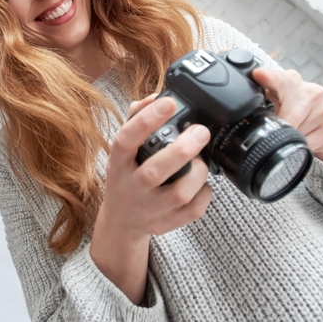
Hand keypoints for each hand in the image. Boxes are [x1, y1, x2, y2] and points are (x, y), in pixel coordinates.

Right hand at [89, 94, 213, 302]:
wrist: (122, 221)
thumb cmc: (126, 176)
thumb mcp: (123, 149)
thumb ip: (136, 119)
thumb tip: (155, 97)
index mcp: (119, 163)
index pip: (127, 139)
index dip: (147, 120)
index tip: (169, 102)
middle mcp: (132, 187)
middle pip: (155, 171)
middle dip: (182, 150)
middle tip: (200, 132)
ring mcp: (150, 208)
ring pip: (179, 194)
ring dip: (197, 173)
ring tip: (201, 161)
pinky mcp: (166, 224)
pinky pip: (193, 210)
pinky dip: (204, 194)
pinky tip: (200, 184)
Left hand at [251, 68, 322, 182]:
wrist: (318, 123)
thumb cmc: (290, 108)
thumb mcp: (273, 100)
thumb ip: (258, 97)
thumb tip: (240, 102)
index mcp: (289, 81)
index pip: (278, 78)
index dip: (269, 78)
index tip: (259, 75)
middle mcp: (310, 91)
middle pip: (290, 114)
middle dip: (282, 125)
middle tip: (276, 130)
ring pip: (299, 131)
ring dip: (291, 137)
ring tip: (292, 131)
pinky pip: (310, 143)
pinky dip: (302, 145)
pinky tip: (303, 139)